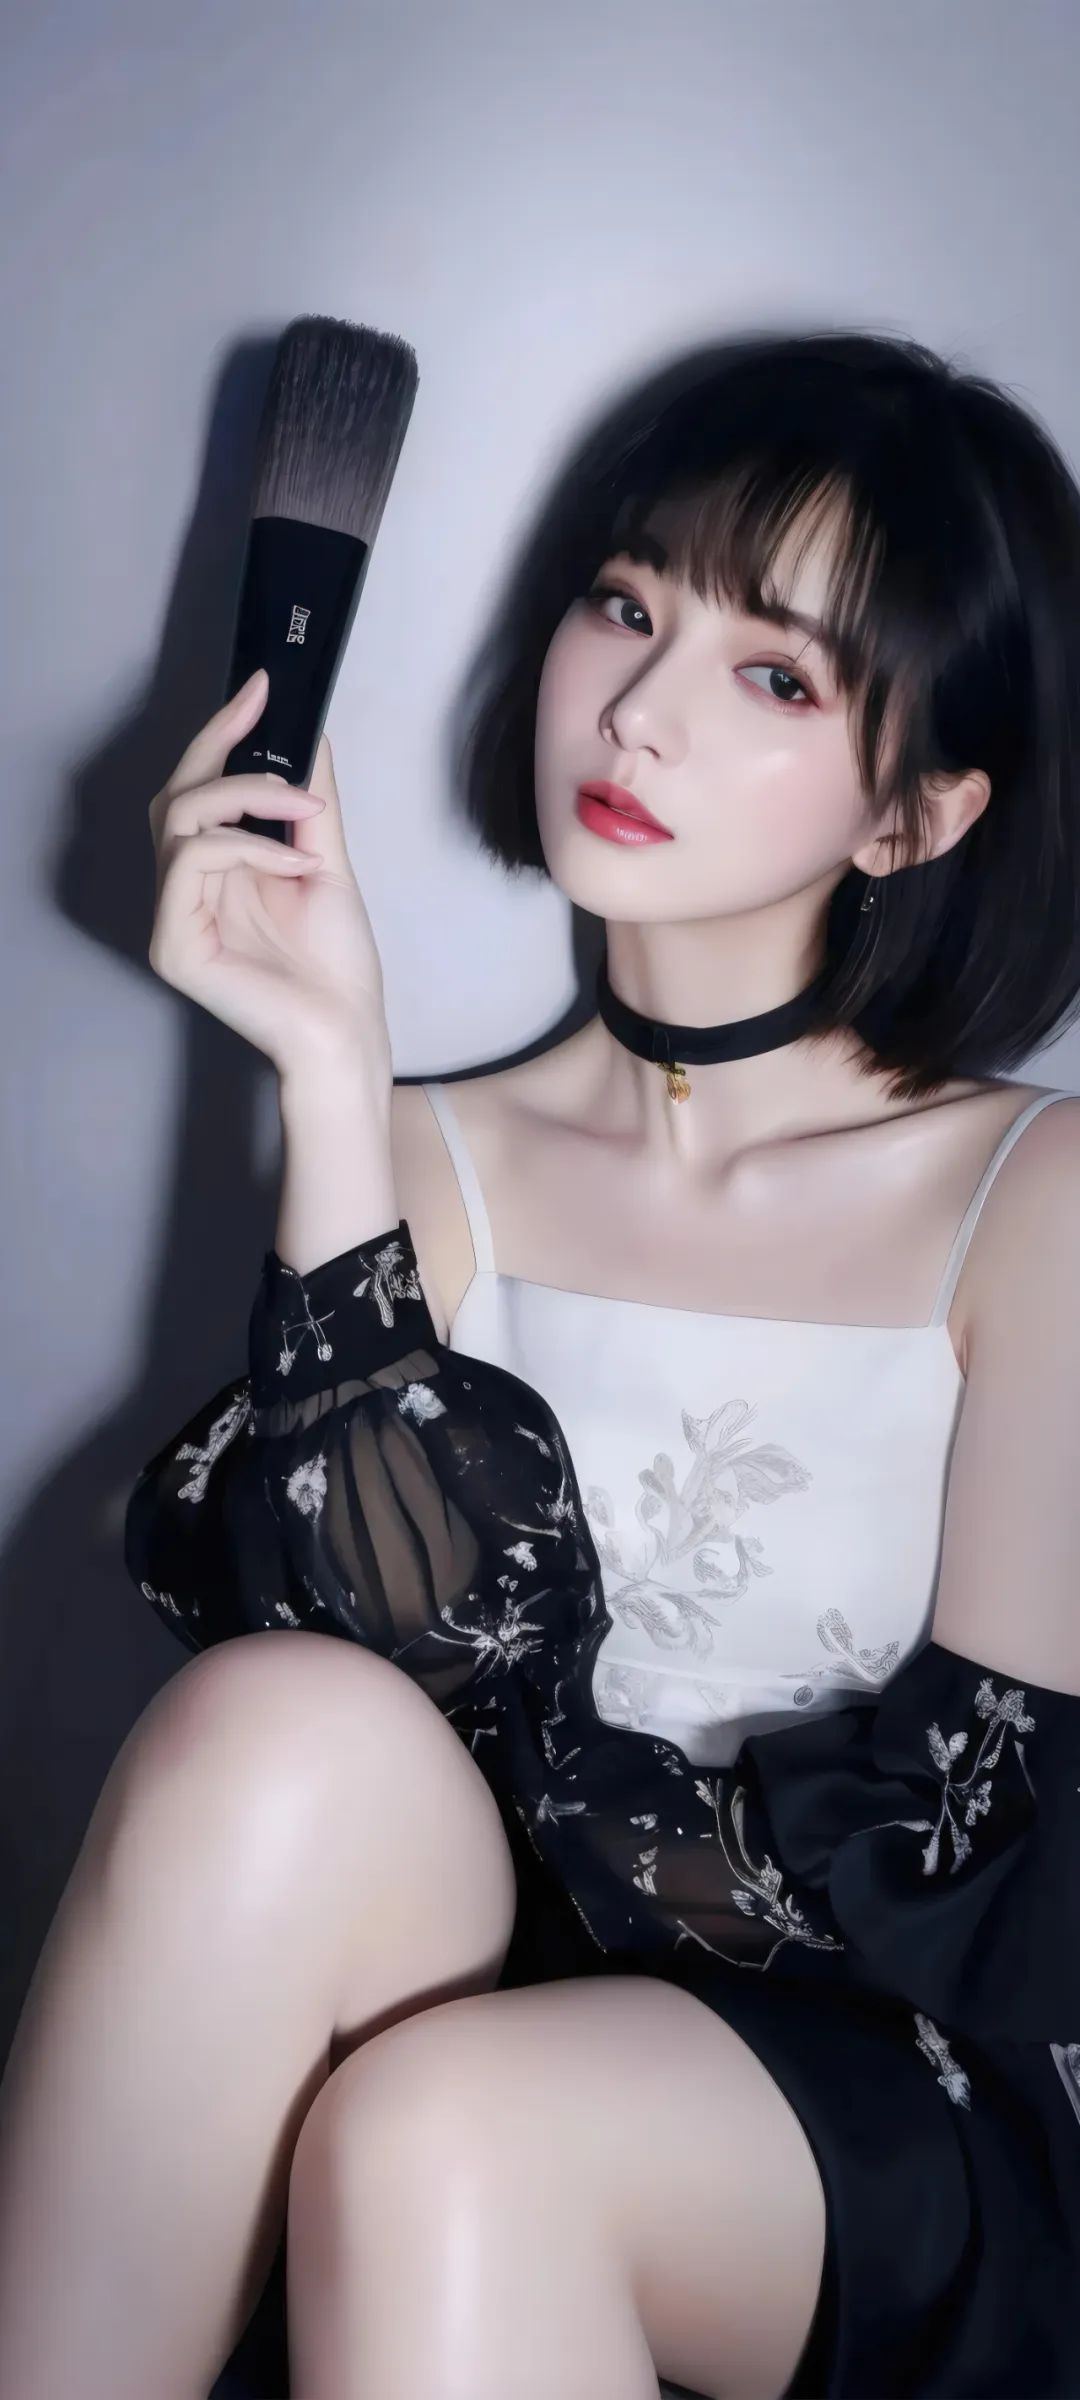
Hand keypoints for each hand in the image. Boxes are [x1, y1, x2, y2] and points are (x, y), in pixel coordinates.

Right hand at [147, 671, 391, 1079]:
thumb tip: (307, 733)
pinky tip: (293, 865)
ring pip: (181, 817)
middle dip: (223, 747)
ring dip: (248, 798)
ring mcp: (173, 918)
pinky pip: (192, 861)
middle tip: (268, 717)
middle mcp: (184, 891)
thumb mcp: (326, 862)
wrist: (349, 1032)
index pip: (196, 790)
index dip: (221, 734)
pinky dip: (247, 848)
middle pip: (175, 793)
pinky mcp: (173, 945)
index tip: (261, 687)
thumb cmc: (336, 966)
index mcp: (214, 873)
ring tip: (307, 815)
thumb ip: (310, 802)